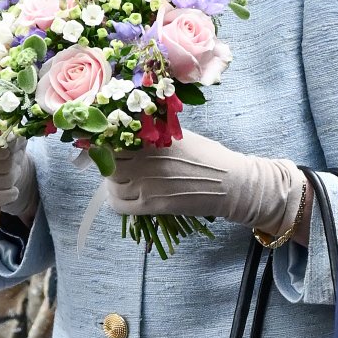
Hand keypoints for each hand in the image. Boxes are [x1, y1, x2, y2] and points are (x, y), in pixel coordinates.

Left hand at [106, 132, 304, 236]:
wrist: (230, 183)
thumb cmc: (209, 156)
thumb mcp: (180, 135)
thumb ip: (155, 133)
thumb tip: (131, 132)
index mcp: (153, 138)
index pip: (114, 138)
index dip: (107, 142)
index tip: (107, 144)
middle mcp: (145, 159)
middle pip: (109, 161)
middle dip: (109, 162)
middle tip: (116, 163)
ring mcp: (146, 184)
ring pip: (112, 184)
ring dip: (113, 182)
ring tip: (122, 180)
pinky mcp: (151, 205)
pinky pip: (119, 205)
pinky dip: (115, 201)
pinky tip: (122, 196)